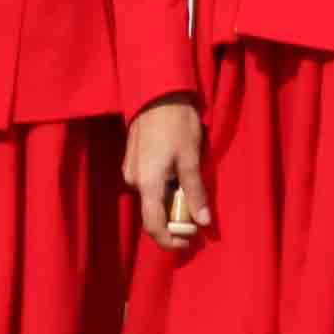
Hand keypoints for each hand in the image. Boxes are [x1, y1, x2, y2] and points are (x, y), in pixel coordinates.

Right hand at [124, 96, 211, 248]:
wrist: (157, 92)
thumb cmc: (177, 123)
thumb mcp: (191, 158)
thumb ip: (195, 192)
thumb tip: (204, 222)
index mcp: (147, 184)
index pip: (154, 226)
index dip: (170, 241)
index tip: (190, 241)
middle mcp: (133, 181)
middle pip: (152, 213)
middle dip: (174, 220)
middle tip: (197, 216)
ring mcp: (130, 169)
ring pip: (150, 197)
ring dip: (169, 202)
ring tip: (190, 190)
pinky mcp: (131, 160)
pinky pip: (147, 183)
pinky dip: (162, 188)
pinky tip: (177, 177)